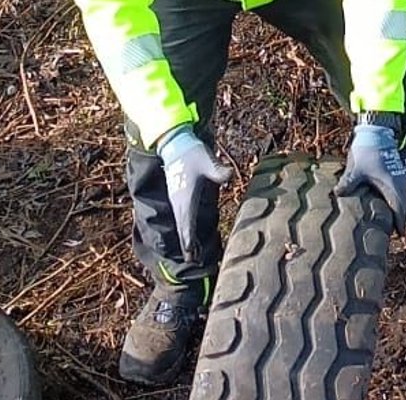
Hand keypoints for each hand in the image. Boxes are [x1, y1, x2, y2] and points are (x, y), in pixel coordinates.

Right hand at [158, 126, 230, 261]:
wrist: (175, 144)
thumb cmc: (191, 153)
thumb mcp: (207, 161)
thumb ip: (218, 171)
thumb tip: (230, 176)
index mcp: (185, 200)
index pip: (187, 226)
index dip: (189, 242)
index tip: (192, 257)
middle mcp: (179, 203)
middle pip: (184, 229)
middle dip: (188, 245)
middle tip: (193, 260)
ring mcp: (178, 200)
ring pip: (183, 223)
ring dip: (187, 237)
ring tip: (192, 252)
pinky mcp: (180, 195)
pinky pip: (183, 216)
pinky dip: (187, 227)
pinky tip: (192, 232)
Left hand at [337, 121, 405, 231]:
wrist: (377, 132)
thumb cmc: (368, 150)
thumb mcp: (356, 169)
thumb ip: (348, 182)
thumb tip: (336, 194)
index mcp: (392, 187)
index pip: (399, 210)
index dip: (399, 224)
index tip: (399, 236)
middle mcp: (399, 184)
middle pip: (402, 207)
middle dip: (398, 220)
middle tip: (392, 234)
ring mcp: (398, 179)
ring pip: (401, 200)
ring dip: (397, 211)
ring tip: (390, 224)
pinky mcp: (394, 174)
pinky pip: (398, 193)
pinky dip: (394, 202)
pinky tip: (385, 206)